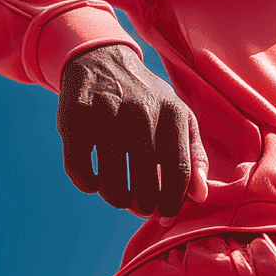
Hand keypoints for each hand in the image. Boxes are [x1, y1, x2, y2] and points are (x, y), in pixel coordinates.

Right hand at [57, 44, 208, 217]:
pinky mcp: (76, 120)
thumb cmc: (146, 101)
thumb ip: (194, 156)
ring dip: (116, 198)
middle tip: (139, 205)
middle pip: (147, 186)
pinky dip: (87, 184)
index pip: (179, 174)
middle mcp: (141, 113)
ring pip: (113, 185)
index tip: (164, 215)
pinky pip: (80, 172)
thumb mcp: (178, 118)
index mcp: (172, 114)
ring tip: (118, 194)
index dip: (172, 203)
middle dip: (143, 206)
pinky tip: (93, 179)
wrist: (101, 61)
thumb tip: (199, 198)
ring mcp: (106, 115)